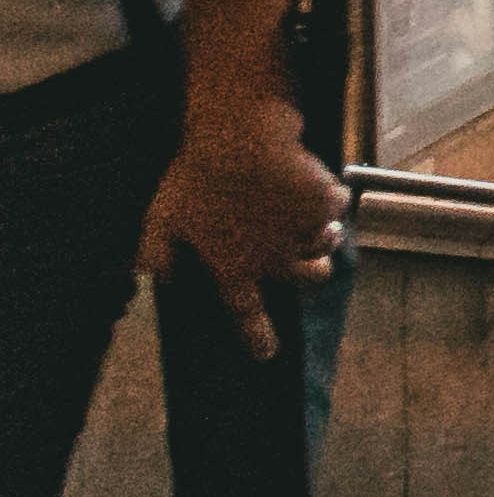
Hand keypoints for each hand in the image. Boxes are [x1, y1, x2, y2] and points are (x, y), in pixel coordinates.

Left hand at [138, 119, 342, 356]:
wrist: (238, 141)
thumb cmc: (194, 182)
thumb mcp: (159, 221)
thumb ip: (155, 256)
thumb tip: (153, 280)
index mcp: (236, 269)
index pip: (247, 315)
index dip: (258, 338)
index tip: (267, 355)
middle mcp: (277, 258)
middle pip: (311, 278)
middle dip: (312, 270)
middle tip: (305, 254)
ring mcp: (305, 230)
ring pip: (328, 243)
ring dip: (322, 233)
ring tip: (309, 216)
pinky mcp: (326, 202)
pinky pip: (337, 205)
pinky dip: (329, 198)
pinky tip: (313, 183)